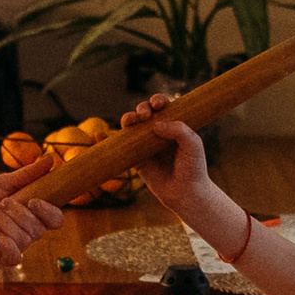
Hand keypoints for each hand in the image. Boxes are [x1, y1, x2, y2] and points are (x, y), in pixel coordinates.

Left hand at [0, 155, 63, 267]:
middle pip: (39, 229)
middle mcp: (25, 233)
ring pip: (26, 239)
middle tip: (0, 204)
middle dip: (18, 213)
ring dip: (5, 222)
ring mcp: (14, 247)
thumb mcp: (1, 182)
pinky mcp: (1, 260)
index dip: (49, 212)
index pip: (55, 219)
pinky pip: (15, 256)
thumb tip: (51, 158)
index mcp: (30, 215)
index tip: (33, 201)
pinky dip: (6, 242)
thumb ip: (28, 174)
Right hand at [118, 95, 219, 223]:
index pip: (163, 108)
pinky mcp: (137, 159)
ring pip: (132, 126)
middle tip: (145, 116)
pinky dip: (111, 139)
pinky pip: (122, 147)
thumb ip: (178, 130)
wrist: (186, 193)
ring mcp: (146, 145)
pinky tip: (101, 135)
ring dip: (128, 118)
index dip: (157, 101)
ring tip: (129, 120)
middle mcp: (159, 133)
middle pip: (145, 113)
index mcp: (174, 126)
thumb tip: (155, 124)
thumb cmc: (193, 168)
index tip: (158, 105)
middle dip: (142, 108)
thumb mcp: (193, 144)